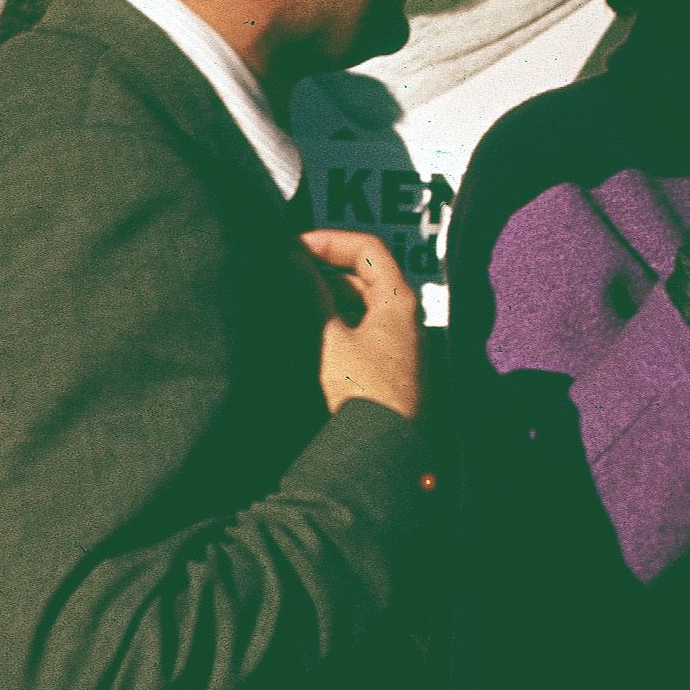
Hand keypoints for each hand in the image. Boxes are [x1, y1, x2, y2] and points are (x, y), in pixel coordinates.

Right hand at [301, 231, 422, 423]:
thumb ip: (310, 296)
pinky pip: (360, 330)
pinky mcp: (389, 366)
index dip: (329, 240)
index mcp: (399, 301)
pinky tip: (306, 333)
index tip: (292, 246)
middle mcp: (405, 316)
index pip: (368, 248)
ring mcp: (399, 342)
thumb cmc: (362, 391)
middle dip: (322, 269)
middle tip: (284, 272)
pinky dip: (334, 322)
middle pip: (365, 275)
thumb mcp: (329, 339)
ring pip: (360, 304)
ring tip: (288, 301)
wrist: (384, 450)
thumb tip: (291, 259)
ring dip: (326, 297)